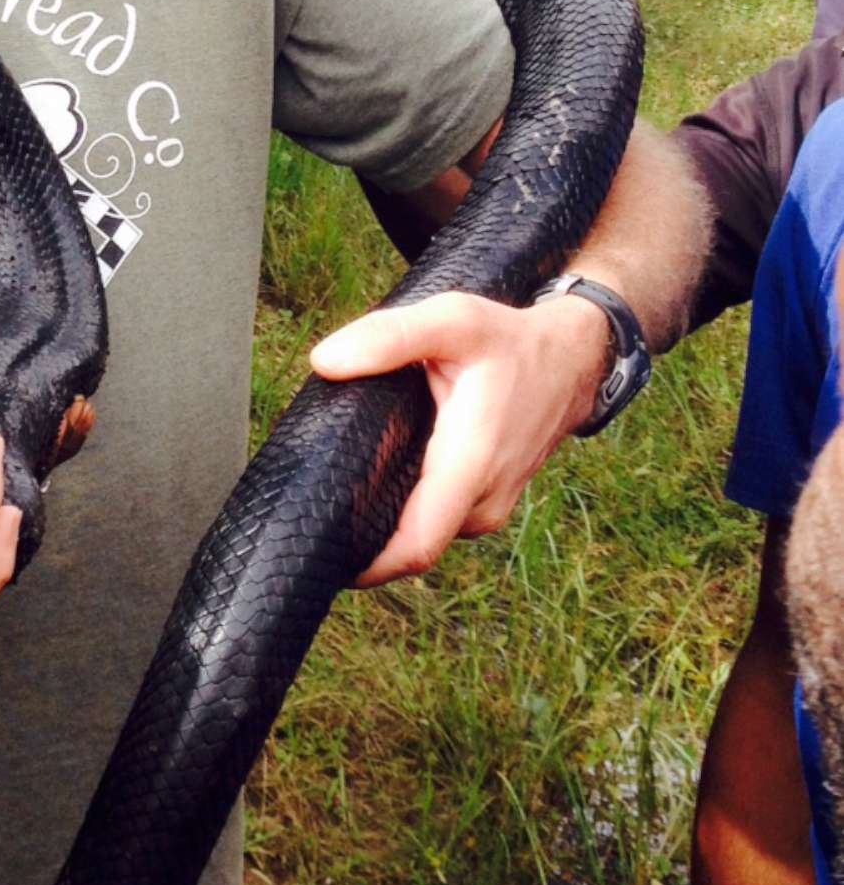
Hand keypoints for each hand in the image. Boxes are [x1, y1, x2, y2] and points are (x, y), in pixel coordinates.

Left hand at [310, 288, 612, 583]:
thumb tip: (325, 361)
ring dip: (384, 521)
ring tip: (340, 487)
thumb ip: (389, 337)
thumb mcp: (452, 320)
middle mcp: (484, 501)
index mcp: (470, 464)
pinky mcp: (488, 503)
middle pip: (410, 545)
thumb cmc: (508, 341)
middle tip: (312, 506)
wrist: (572, 361)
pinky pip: (438, 519)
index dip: (366, 565)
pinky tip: (377, 480)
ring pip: (423, 533)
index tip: (318, 550)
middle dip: (362, 537)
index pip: (416, 546)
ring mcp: (490, 509)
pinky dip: (407, 508)